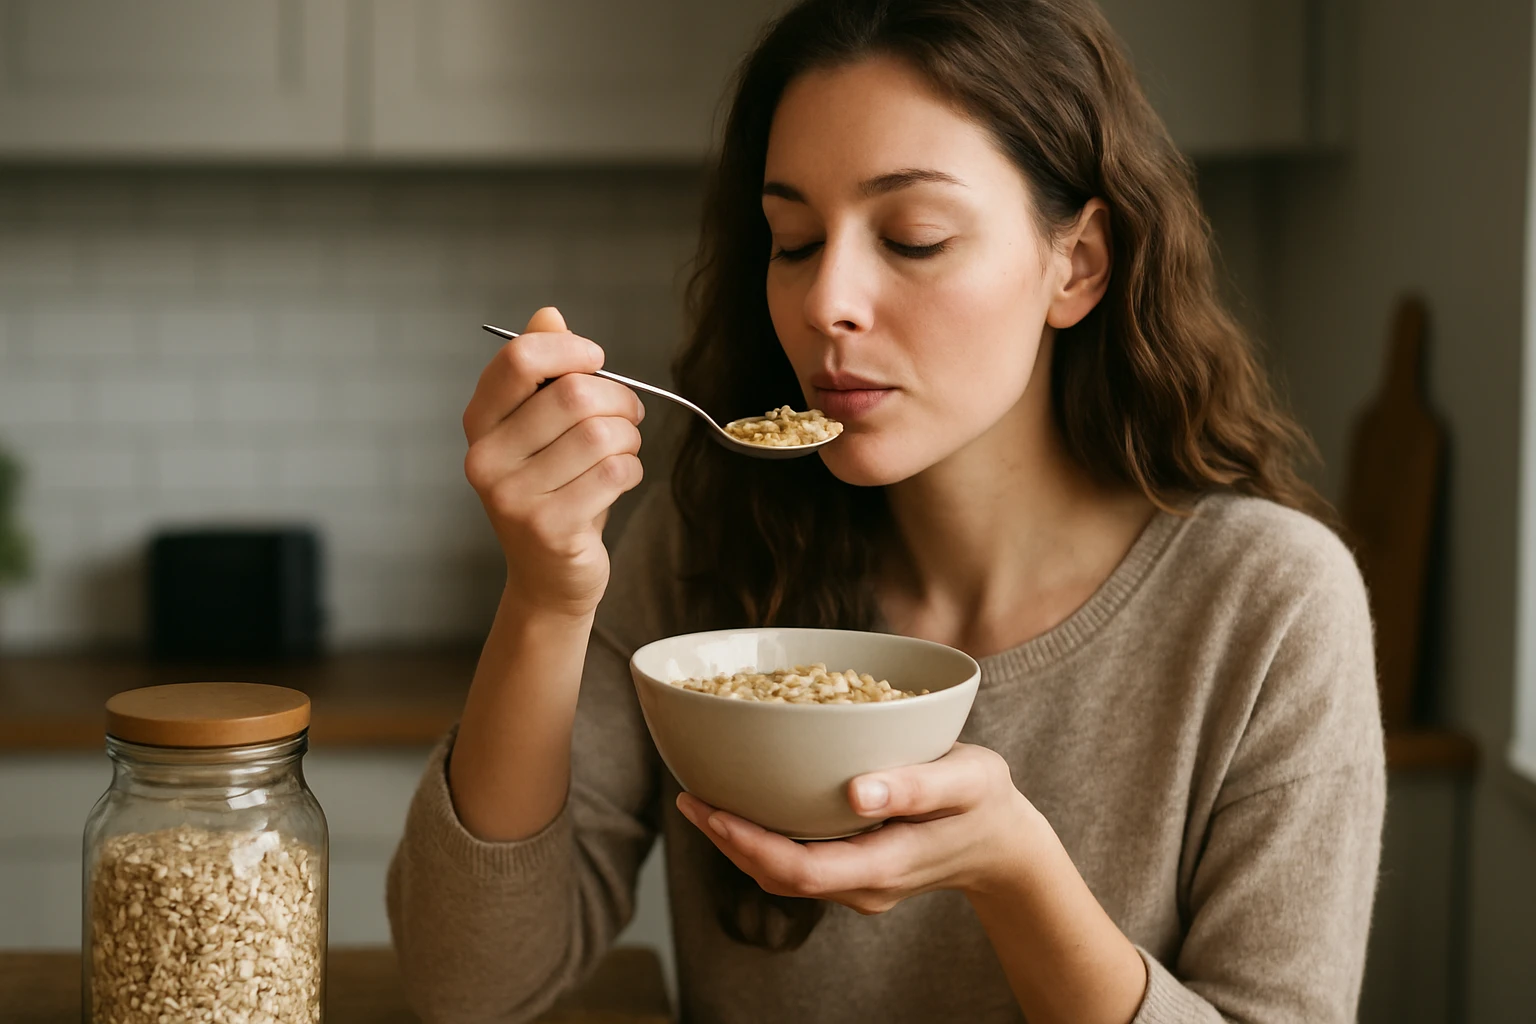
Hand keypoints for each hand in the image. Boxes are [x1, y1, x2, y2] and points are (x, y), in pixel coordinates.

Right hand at [462, 306, 646, 618]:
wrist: (549, 577)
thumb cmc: (552, 491)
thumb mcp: (541, 429)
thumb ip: (542, 372)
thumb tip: (549, 316)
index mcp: (479, 423)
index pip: (519, 359)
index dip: (570, 350)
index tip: (595, 361)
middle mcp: (486, 459)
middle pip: (572, 394)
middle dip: (618, 399)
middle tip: (630, 414)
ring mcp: (513, 497)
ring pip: (601, 434)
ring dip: (630, 437)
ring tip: (624, 450)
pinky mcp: (549, 529)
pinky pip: (615, 473)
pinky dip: (633, 470)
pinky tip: (621, 479)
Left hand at [676, 743, 1040, 914]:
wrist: (1004, 844)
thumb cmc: (986, 803)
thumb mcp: (968, 782)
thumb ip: (918, 785)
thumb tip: (857, 792)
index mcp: (883, 866)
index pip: (799, 868)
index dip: (747, 843)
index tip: (711, 810)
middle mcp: (861, 884)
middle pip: (778, 875)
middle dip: (728, 841)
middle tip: (689, 797)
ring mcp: (856, 883)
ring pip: (782, 874)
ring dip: (739, 842)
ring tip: (701, 799)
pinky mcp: (853, 871)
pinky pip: (797, 863)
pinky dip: (763, 838)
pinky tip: (745, 805)